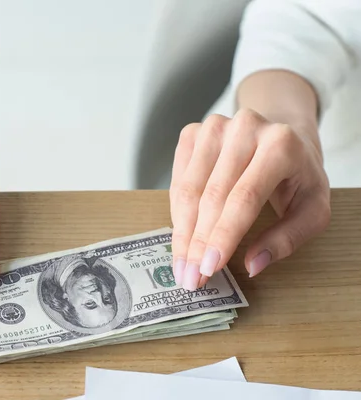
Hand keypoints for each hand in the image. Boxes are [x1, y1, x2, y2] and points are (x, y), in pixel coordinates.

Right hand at [170, 109, 329, 290]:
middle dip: (197, 242)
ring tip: (181, 264)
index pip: (244, 197)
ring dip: (182, 232)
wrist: (281, 134)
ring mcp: (214, 127)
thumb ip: (288, 238)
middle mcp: (245, 128)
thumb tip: (252, 266)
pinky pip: (177, 179)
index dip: (223, 235)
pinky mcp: (193, 132)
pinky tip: (182, 236)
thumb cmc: (298, 176)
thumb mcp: (312, 209)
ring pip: (188, 189)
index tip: (208, 268)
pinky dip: (177, 213)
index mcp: (281, 145)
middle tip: (190, 277)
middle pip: (212, 195)